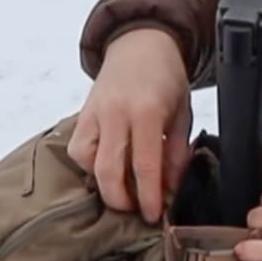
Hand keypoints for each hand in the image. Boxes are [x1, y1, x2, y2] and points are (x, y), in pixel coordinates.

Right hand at [67, 28, 192, 223]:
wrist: (140, 44)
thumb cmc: (166, 79)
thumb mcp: (183, 115)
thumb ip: (176, 154)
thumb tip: (168, 191)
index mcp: (147, 112)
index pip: (145, 165)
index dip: (149, 197)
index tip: (153, 216)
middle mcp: (116, 112)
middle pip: (108, 171)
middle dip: (121, 200)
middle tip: (137, 209)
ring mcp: (94, 113)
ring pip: (88, 163)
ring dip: (105, 184)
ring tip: (125, 189)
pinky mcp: (81, 115)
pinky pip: (78, 151)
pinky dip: (91, 167)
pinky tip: (109, 167)